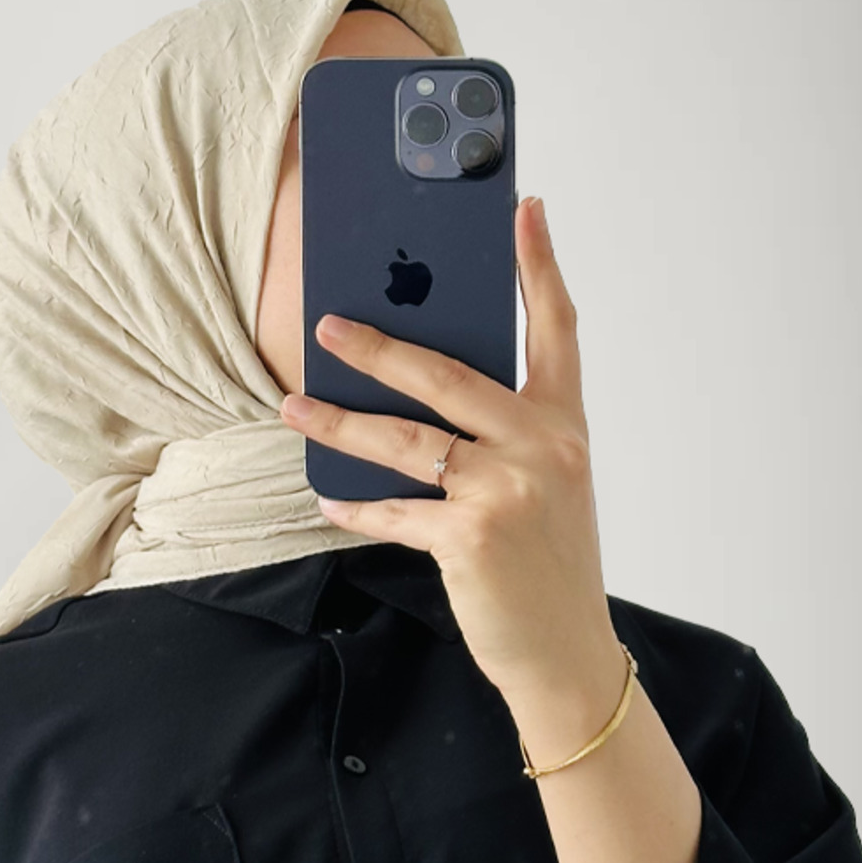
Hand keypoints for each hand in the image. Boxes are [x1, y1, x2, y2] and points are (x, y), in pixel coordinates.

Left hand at [278, 196, 623, 712]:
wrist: (567, 654)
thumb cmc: (547, 566)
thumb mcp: (546, 488)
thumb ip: (503, 437)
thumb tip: (421, 396)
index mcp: (563, 427)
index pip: (557, 330)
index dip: (539, 266)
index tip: (524, 208)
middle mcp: (542, 447)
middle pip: (448, 375)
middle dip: (379, 345)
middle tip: (327, 324)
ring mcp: (508, 490)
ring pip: (406, 439)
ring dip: (340, 421)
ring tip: (294, 405)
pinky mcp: (471, 536)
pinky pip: (394, 510)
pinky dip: (356, 506)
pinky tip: (327, 497)